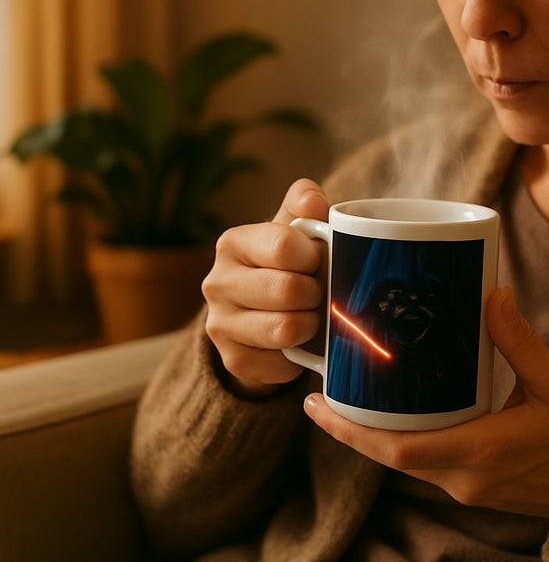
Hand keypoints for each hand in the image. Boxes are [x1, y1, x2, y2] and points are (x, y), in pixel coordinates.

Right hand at [202, 179, 328, 395]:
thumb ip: (304, 209)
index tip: (318, 261)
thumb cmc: (286, 270)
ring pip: (286, 328)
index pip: (284, 245)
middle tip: (317, 294)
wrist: (260, 322)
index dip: (314, 256)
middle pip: (289, 289)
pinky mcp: (233, 359)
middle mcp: (216, 282)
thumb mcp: (294, 234)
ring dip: (311, 325)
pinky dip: (298, 358)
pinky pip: (283, 363)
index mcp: (233, 243)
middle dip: (316, 294)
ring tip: (309, 317)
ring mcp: (220, 323)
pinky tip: (294, 346)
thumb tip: (312, 197)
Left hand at [304, 286, 548, 528]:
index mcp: (484, 450)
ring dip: (370, 437)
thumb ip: (520, 342)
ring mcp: (464, 487)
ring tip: (345, 402)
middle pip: (389, 458)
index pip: (400, 449)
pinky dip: (397, 443)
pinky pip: (420, 466)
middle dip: (348, 431)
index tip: (318, 405)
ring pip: (402, 464)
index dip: (352, 430)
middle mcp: (464, 477)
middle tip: (318, 397)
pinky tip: (389, 417)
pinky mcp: (468, 487)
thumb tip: (493, 296)